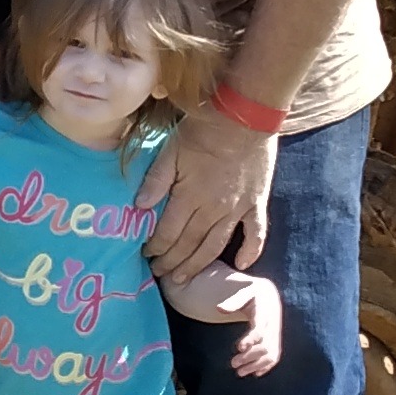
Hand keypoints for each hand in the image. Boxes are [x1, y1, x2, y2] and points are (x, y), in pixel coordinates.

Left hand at [142, 101, 278, 283]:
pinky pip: (256, 234)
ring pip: (216, 245)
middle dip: (172, 261)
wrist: (243, 116)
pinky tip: (240, 265)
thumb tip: (139, 207)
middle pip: (190, 244)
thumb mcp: (171, 150)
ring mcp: (237, 209)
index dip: (156, 246)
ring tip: (185, 278)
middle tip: (160, 272)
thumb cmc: (203, 131)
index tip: (146, 255)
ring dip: (198, 264)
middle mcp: (213, 210)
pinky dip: (250, 252)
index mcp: (190, 197)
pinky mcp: (257, 203)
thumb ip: (156, 180)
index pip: (168, 232)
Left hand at [170, 264, 283, 375]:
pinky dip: (266, 366)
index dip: (251, 339)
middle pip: (265, 346)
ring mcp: (276, 335)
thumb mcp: (244, 292)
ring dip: (256, 365)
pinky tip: (255, 374)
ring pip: (271, 354)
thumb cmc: (253, 293)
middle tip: (233, 364)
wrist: (270, 295)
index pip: (261, 329)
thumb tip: (218, 309)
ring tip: (240, 373)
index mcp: (265, 313)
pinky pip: (275, 356)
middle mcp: (273, 326)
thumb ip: (233, 301)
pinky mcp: (276, 340)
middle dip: (250, 357)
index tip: (239, 348)